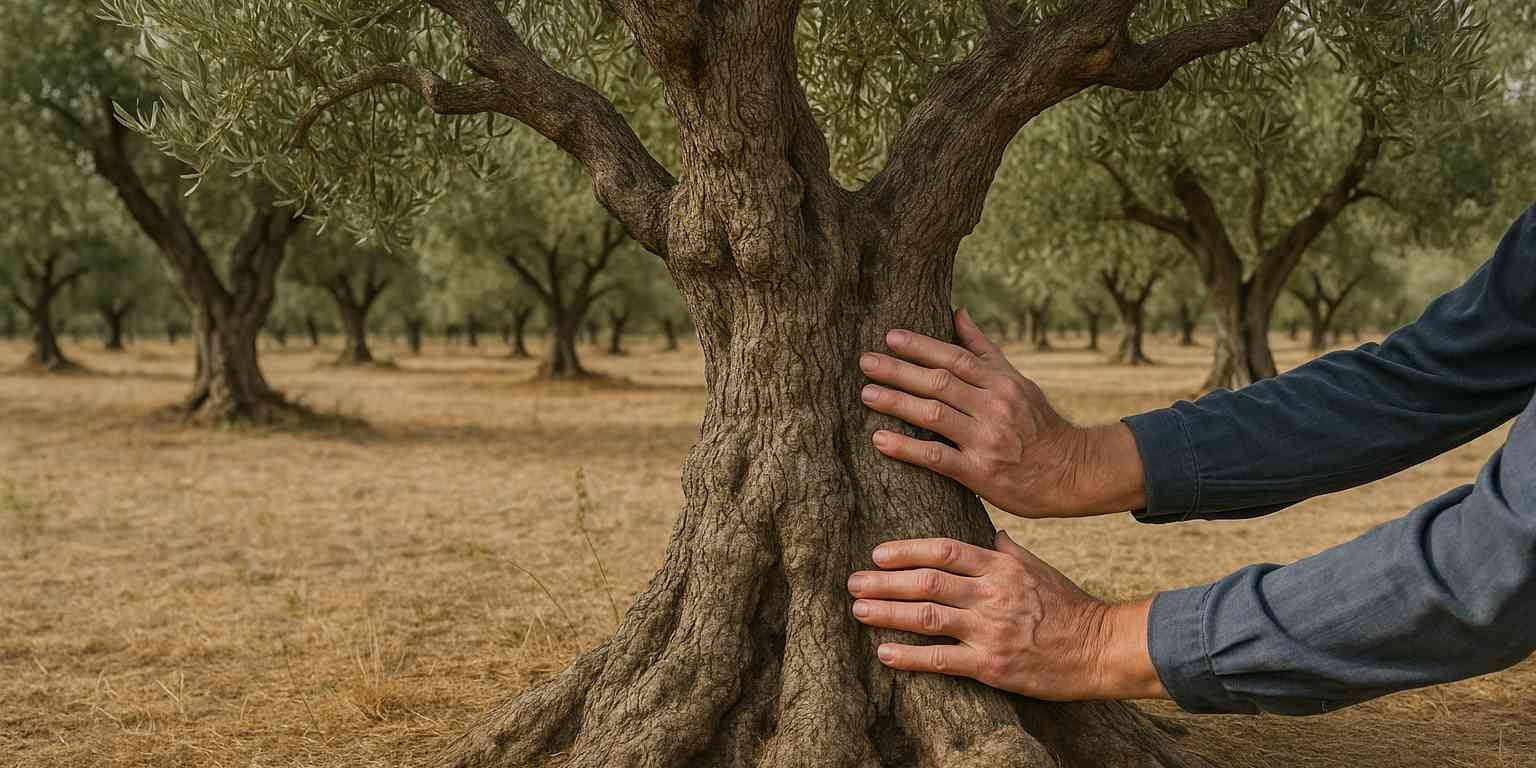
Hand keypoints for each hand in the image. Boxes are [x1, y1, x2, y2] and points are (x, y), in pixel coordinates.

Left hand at [847, 532, 1166, 701]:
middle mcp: (991, 594)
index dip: (907, 551)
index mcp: (1000, 566)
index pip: (944, 551)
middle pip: (927, 581)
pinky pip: (941, 660)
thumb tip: (988, 531)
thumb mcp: (1038, 567)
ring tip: (859, 610)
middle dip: (885, 581)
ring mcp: (990, 630)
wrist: (1099, 647)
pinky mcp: (991, 665)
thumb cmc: (1068, 605)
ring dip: (887, 613)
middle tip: (854, 582)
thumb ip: (1007, 549)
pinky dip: (909, 657)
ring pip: (927, 616)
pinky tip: (884, 653)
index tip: (878, 553)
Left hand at [860, 308, 1143, 517]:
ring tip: (866, 394)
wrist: (1070, 472)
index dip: (921, 346)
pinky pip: (937, 458)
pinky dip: (906, 448)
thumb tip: (957, 312)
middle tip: (864, 362)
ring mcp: (986, 440)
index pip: (955, 358)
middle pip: (939, 383)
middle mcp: (993, 407)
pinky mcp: (980, 473)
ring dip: (897, 403)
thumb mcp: (1018, 381)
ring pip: (934, 415)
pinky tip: (879, 439)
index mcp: (1001, 383)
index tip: (890, 337)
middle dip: (899, 371)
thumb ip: (984, 350)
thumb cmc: (1038, 423)